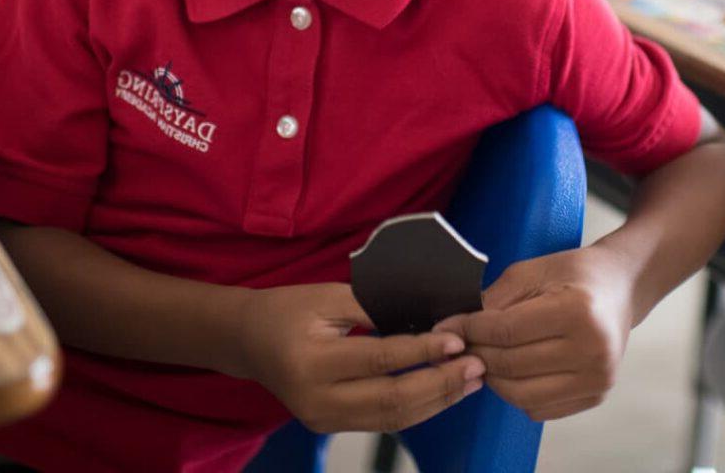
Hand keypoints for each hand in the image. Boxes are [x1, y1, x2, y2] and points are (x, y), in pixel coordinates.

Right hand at [238, 282, 484, 433]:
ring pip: (392, 419)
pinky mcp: (330, 427)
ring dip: (436, 401)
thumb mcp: (327, 297)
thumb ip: (373, 308)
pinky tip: (441, 391)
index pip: (378, 359)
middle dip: (440, 384)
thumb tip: (427, 318)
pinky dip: (416, 408)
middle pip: (391, 400)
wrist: (248, 339)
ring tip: (469, 381)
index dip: (421, 352)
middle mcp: (316, 399)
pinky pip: (382, 422)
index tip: (457, 339)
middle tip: (476, 366)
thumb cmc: (288, 307)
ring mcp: (322, 420)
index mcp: (311, 359)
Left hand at [433, 246, 634, 420]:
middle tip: (457, 344)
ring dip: (492, 379)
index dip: (470, 330)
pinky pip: (541, 408)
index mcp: (577, 312)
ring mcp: (598, 379)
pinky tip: (508, 372)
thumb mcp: (530, 272)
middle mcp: (593, 351)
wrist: (620, 289)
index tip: (447, 326)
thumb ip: (495, 300)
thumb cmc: (572, 274)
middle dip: (476, 354)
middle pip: (512, 365)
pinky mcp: (596, 397)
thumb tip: (457, 327)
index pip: (507, 330)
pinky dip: (516, 394)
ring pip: (523, 395)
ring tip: (480, 358)